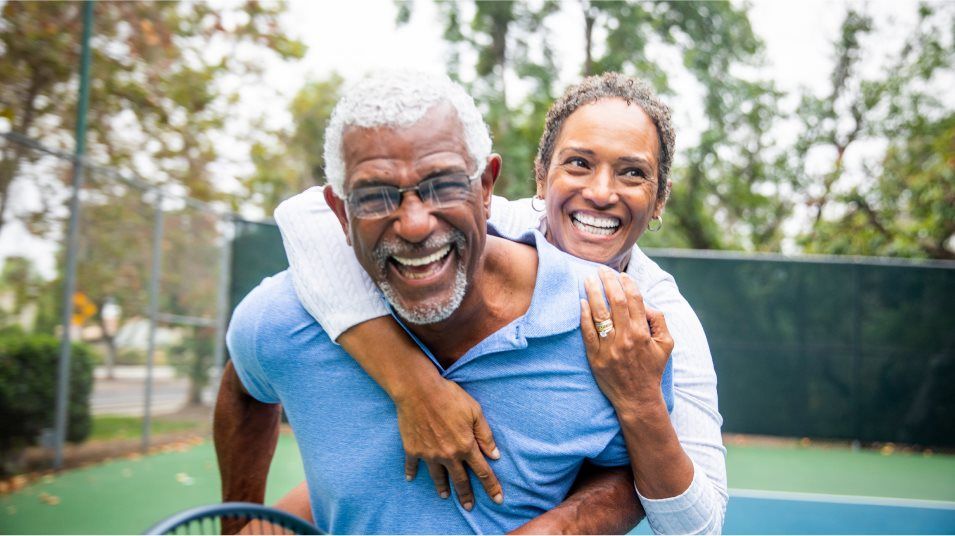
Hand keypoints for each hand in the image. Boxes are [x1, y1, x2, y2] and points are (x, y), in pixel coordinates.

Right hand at [396, 377, 503, 509]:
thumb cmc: (449, 397)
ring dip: (442, 488)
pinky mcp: (413, 450)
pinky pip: (412, 466)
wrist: (418, 391)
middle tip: (469, 507)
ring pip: (438, 477)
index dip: (491, 487)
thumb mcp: (475, 412)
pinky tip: (411, 479)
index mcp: (466, 446)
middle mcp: (448, 454)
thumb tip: (495, 455)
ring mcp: (429, 454)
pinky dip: (412, 473)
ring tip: (445, 496)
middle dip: (466, 496)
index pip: (483, 472)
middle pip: (460, 480)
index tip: (498, 499)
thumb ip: (485, 435)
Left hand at [580, 267, 673, 410]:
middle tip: (601, 269)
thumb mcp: (666, 345)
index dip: (627, 283)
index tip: (621, 274)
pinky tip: (581, 302)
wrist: (637, 398)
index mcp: (643, 333)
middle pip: (615, 302)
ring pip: (599, 313)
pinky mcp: (595, 357)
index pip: (634, 300)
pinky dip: (584, 315)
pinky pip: (587, 332)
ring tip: (588, 279)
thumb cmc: (651, 369)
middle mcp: (626, 338)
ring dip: (593, 293)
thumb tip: (647, 304)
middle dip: (608, 281)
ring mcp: (609, 348)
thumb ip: (660, 321)